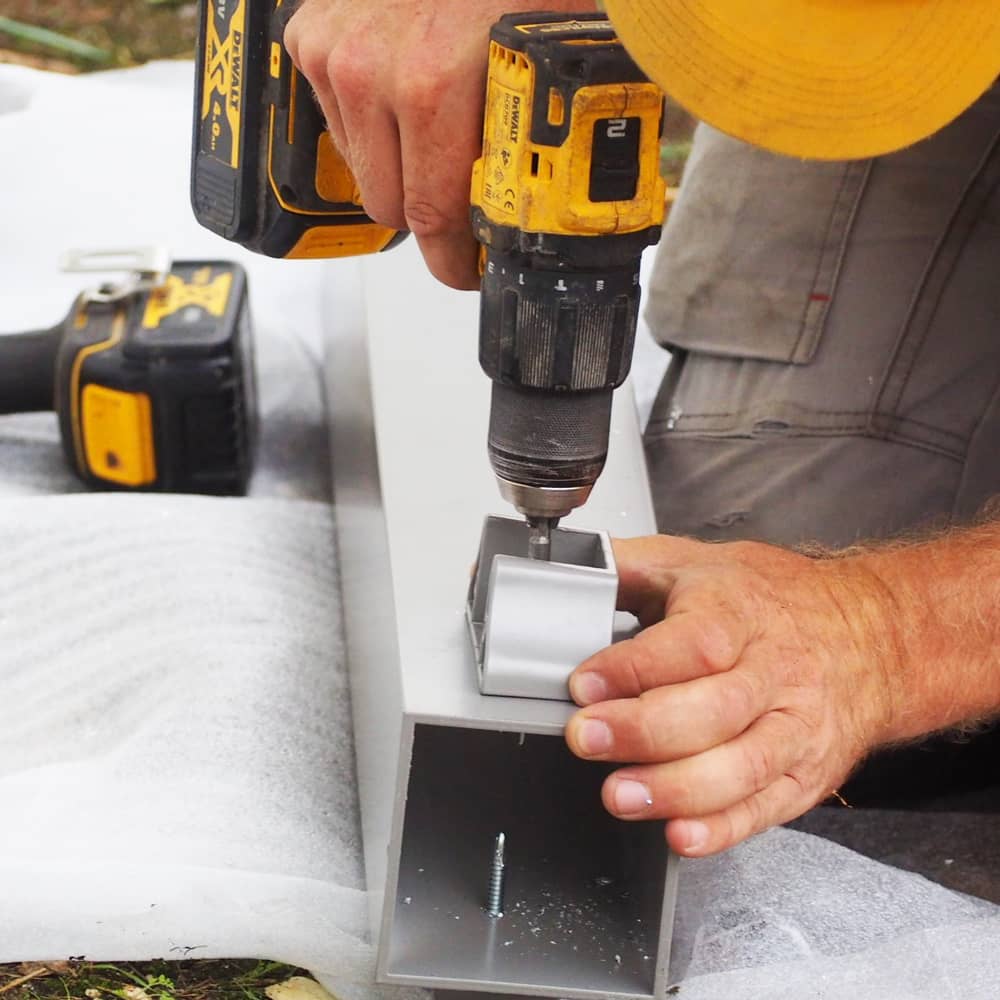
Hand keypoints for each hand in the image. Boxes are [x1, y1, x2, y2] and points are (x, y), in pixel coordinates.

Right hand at [285, 0, 595, 288]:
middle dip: (433, 214)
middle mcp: (370, 71)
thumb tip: (578, 187)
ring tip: (439, 139)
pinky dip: (371, 125)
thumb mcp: (561, 44)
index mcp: (434, 84)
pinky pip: (338, 121)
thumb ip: (559, 120)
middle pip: (392, 205)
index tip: (467, 267)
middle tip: (467, 205)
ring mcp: (333, 53)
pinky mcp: (309, 36)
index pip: (432, 215)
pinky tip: (405, 103)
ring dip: (400, 168)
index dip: (454, 257)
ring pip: (363, 167)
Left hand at [564, 534, 899, 856]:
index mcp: (742, 611)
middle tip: (587, 738)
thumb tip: (570, 569)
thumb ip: (630, 567)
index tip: (583, 684)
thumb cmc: (769, 599)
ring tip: (620, 794)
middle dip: (644, 731)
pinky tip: (681, 833)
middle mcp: (776, 671)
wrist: (868, 633)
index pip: (694, 642)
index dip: (635, 667)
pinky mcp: (807, 772)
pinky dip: (724, 828)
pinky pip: (767, 808)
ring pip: (743, 766)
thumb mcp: (698, 562)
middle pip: (716, 709)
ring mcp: (797, 727)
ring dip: (676, 788)